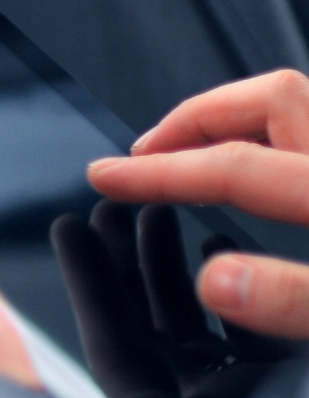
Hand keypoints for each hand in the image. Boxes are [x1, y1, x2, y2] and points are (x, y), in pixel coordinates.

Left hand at [52, 200, 293, 397]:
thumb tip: (163, 381)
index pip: (112, 344)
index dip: (89, 285)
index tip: (67, 227)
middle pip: (141, 330)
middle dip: (124, 266)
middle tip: (110, 208)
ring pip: (189, 326)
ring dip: (170, 271)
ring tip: (157, 213)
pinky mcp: (274, 395)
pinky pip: (239, 336)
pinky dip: (229, 291)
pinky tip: (221, 242)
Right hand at [88, 69, 308, 337]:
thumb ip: (296, 297)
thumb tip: (216, 281)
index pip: (235, 166)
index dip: (159, 172)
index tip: (107, 177)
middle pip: (271, 100)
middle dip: (195, 119)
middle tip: (146, 152)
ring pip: (299, 110)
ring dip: (238, 122)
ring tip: (192, 151)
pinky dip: (279, 144)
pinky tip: (267, 181)